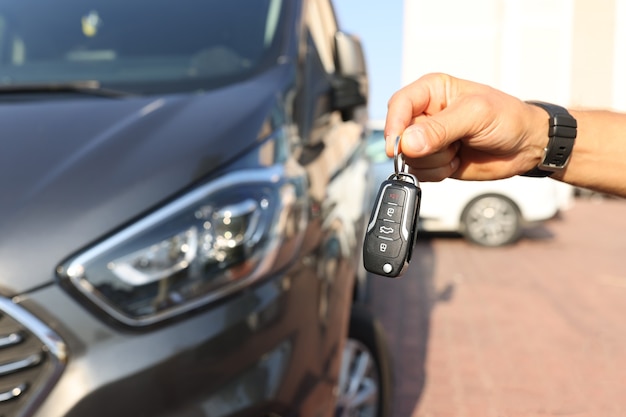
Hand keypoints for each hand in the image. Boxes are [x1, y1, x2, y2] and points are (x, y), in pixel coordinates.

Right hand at [384, 73, 548, 180]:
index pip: (399, 105)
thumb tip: (408, 143)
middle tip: (453, 142)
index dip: (394, 126)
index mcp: (432, 91)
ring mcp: (427, 140)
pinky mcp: (432, 160)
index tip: (398, 147)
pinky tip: (456, 161)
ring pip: (409, 158)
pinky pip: (420, 172)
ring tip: (458, 150)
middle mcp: (425, 114)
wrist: (525, 146)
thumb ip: (440, 129)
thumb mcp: (476, 115)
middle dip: (426, 147)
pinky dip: (438, 172)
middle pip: (401, 136)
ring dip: (435, 161)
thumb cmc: (508, 119)